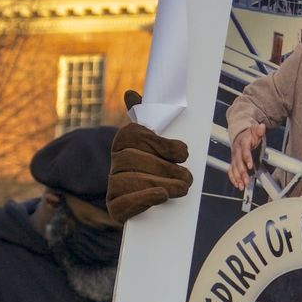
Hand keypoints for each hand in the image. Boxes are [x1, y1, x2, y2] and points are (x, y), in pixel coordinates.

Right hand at [108, 103, 191, 223]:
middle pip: (132, 159)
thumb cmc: (163, 161)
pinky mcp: (115, 207)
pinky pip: (121, 204)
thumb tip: (130, 94)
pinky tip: (161, 196)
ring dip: (161, 183)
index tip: (184, 153)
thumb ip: (150, 115)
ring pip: (129, 180)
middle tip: (188, 177)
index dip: (159, 143)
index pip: (133, 134)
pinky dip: (143, 199)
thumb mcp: (161, 138)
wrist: (157, 199)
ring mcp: (113, 184)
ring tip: (183, 187)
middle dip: (164, 168)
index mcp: (125, 140)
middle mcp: (116, 161)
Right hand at [227, 120, 266, 191]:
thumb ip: (259, 130)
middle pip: (238, 163)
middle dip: (242, 173)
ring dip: (237, 178)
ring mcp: (234, 158)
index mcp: (243, 144)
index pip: (245, 152)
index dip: (247, 159)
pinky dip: (233, 178)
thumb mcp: (255, 131)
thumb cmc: (249, 135)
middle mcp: (236, 151)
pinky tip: (236, 184)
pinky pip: (231, 171)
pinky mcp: (233, 162)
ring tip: (241, 185)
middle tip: (246, 181)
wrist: (240, 135)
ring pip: (234, 169)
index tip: (250, 166)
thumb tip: (262, 127)